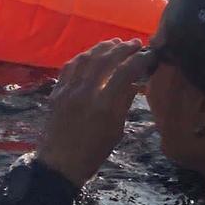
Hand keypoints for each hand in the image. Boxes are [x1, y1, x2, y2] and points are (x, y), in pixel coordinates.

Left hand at [35, 39, 149, 186]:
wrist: (61, 161)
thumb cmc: (94, 150)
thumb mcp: (116, 129)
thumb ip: (124, 102)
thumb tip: (135, 82)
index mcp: (104, 105)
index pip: (125, 73)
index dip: (138, 60)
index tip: (149, 53)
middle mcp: (85, 92)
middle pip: (105, 60)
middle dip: (122, 48)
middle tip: (134, 43)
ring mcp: (67, 90)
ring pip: (85, 59)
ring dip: (101, 48)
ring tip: (115, 43)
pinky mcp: (56, 91)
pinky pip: (69, 67)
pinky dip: (82, 57)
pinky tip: (91, 54)